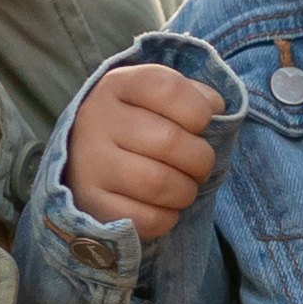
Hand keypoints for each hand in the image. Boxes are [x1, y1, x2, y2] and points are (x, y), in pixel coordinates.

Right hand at [64, 65, 225, 235]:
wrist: (86, 156)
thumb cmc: (139, 124)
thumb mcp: (159, 99)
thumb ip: (193, 96)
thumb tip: (216, 109)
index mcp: (118, 85)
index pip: (168, 89)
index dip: (199, 110)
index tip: (201, 124)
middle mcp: (96, 119)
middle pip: (169, 141)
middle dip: (200, 159)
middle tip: (199, 166)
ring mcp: (89, 162)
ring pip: (158, 183)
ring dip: (186, 191)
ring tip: (184, 187)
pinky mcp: (91, 203)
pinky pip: (146, 218)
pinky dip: (167, 218)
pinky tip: (164, 207)